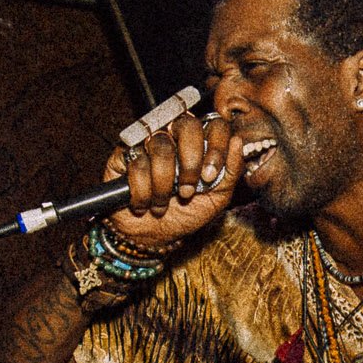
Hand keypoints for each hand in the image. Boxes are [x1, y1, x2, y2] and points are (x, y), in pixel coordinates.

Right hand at [101, 111, 246, 248]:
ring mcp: (148, 142)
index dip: (216, 147)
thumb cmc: (185, 214)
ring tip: (163, 204)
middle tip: (188, 191)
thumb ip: (231, 172)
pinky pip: (137, 164)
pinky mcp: (124, 154)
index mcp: (201, 143)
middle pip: (187, 125)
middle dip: (191, 163)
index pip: (214, 125)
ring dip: (165, 185)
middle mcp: (175, 136)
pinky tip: (144, 203)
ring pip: (161, 147)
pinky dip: (143, 192)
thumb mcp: (216, 199)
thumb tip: (238, 142)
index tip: (210, 176)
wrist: (150, 237)